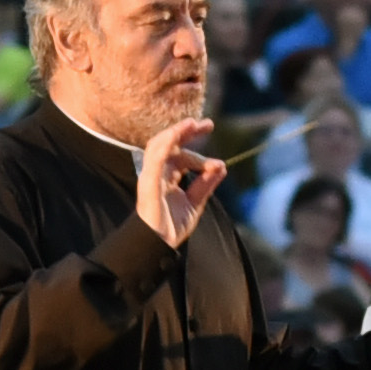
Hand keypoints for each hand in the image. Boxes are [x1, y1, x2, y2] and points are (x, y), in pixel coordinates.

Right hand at [134, 120, 221, 252]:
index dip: (200, 157)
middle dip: (188, 132)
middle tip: (208, 124)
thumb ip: (206, 184)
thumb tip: (222, 166)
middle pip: (170, 144)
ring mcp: (151, 175)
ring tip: (192, 123)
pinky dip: (165, 144)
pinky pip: (154, 158)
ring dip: (176, 132)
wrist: (159, 245)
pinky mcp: (148, 181)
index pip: (182, 157)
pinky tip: (176, 134)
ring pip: (159, 145)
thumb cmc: (172, 227)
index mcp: (167, 177)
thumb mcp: (195, 203)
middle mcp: (157, 173)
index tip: (219, 164)